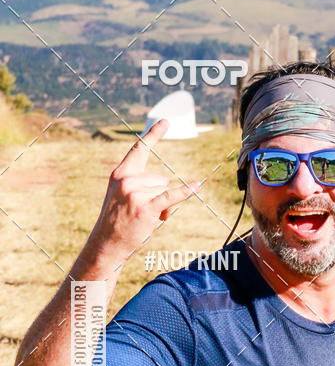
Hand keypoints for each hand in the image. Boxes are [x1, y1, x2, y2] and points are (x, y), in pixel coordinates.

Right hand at [87, 119, 198, 261]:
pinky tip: (197, 186)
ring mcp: (135, 193)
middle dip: (157, 194)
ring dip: (161, 206)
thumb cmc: (117, 222)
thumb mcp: (122, 196)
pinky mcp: (146, 207)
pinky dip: (185, 193)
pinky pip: (171, 197)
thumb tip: (168, 188)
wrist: (107, 244)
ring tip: (144, 217)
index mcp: (120, 174)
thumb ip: (140, 185)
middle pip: (160, 178)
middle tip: (141, 211)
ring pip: (164, 190)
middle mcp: (127, 180)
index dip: (153, 134)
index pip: (139, 149)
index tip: (165, 121)